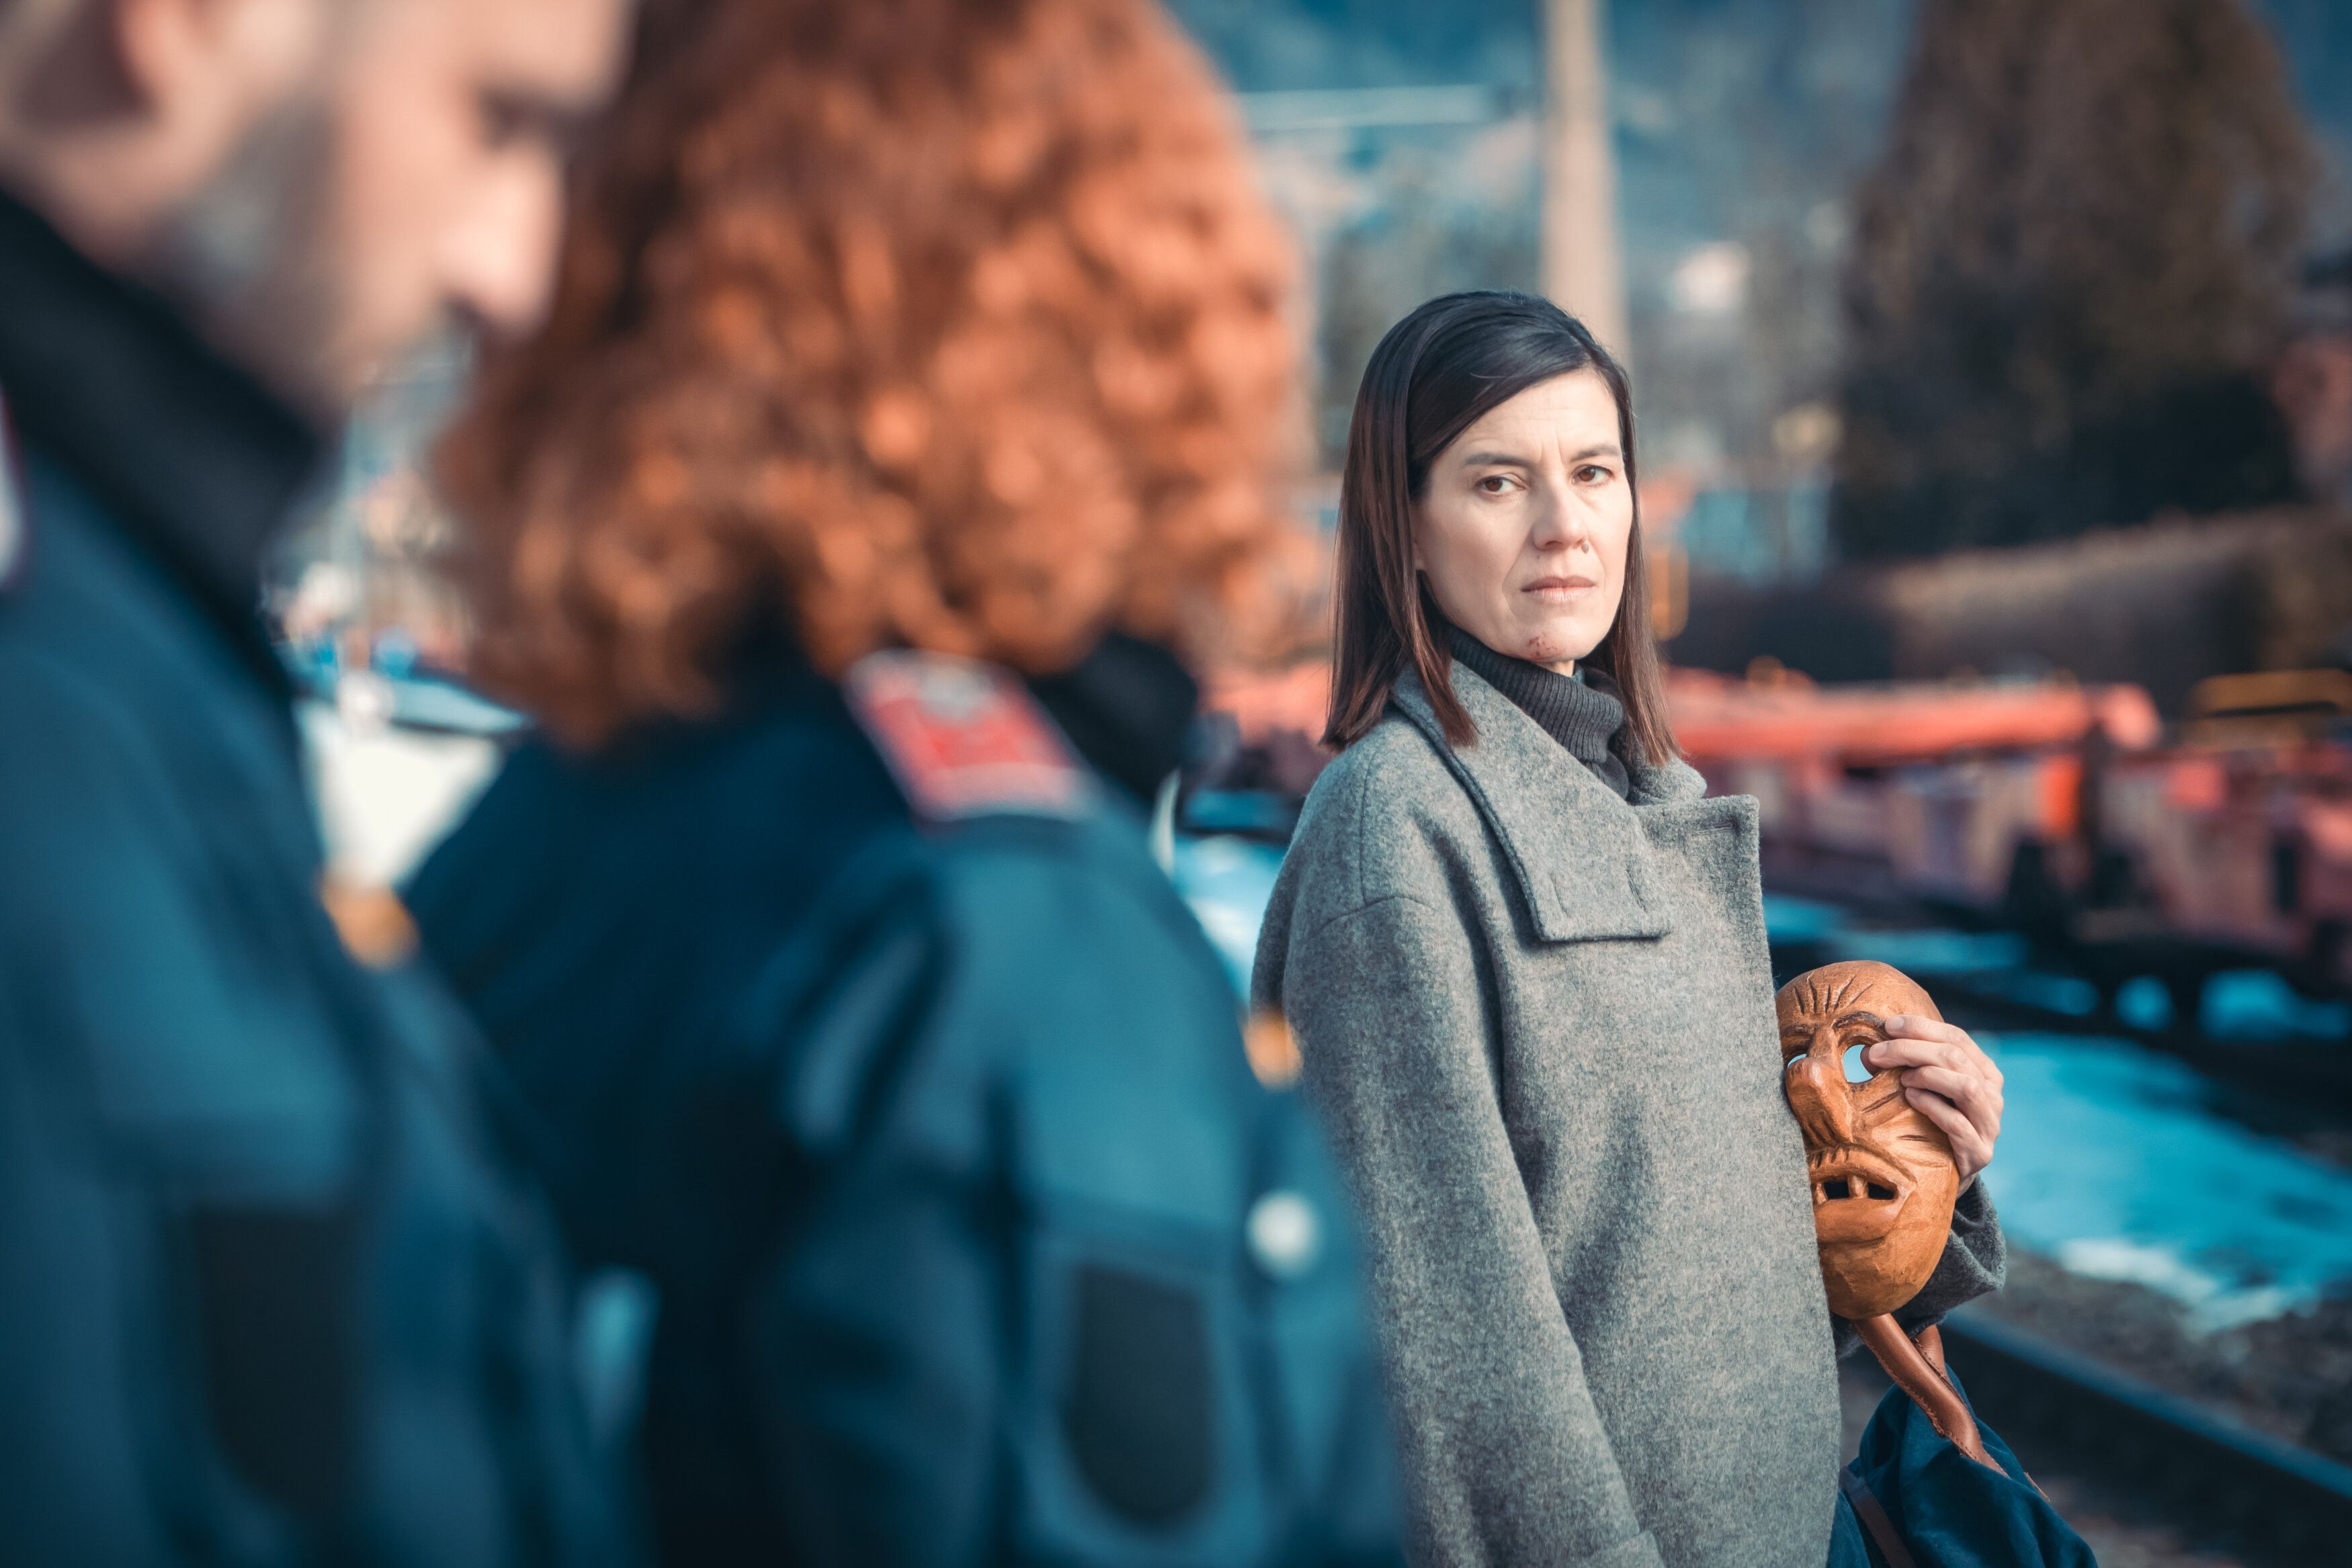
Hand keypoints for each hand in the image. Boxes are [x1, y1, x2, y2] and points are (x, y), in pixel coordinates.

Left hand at [1861, 1016, 2002, 1186]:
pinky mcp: (1979, 1153)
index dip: (1921, 1028)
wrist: (1945, 1176)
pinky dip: (1932, 1106)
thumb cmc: (1928, 1123)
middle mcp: (1992, 1095)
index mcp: (1983, 1072)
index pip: (1957, 1038)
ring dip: (1927, 1075)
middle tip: (1876, 1053)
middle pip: (1956, 1058)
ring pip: (1966, 1086)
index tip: (1887, 1026)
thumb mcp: (1921, 1088)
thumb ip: (1907, 1065)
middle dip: (1911, 1049)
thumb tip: (1868, 1050)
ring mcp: (1990, 1125)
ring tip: (1900, 1078)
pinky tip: (1910, 1098)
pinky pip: (1958, 1124)